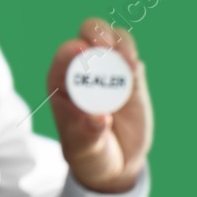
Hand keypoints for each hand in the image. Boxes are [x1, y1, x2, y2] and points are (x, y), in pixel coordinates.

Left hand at [45, 19, 153, 192]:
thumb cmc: (89, 154)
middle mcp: (84, 69)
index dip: (73, 49)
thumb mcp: (84, 149)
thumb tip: (99, 118)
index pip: (65, 54)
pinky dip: (133, 58)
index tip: (84, 53)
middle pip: (88, 34)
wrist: (116, 162)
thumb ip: (89, 134)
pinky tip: (135, 68)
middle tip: (106, 49)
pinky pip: (131, 57)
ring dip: (120, 43)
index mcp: (61, 81)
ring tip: (127, 62)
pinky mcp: (131, 77)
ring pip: (114, 39)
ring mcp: (109, 70)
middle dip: (97, 34)